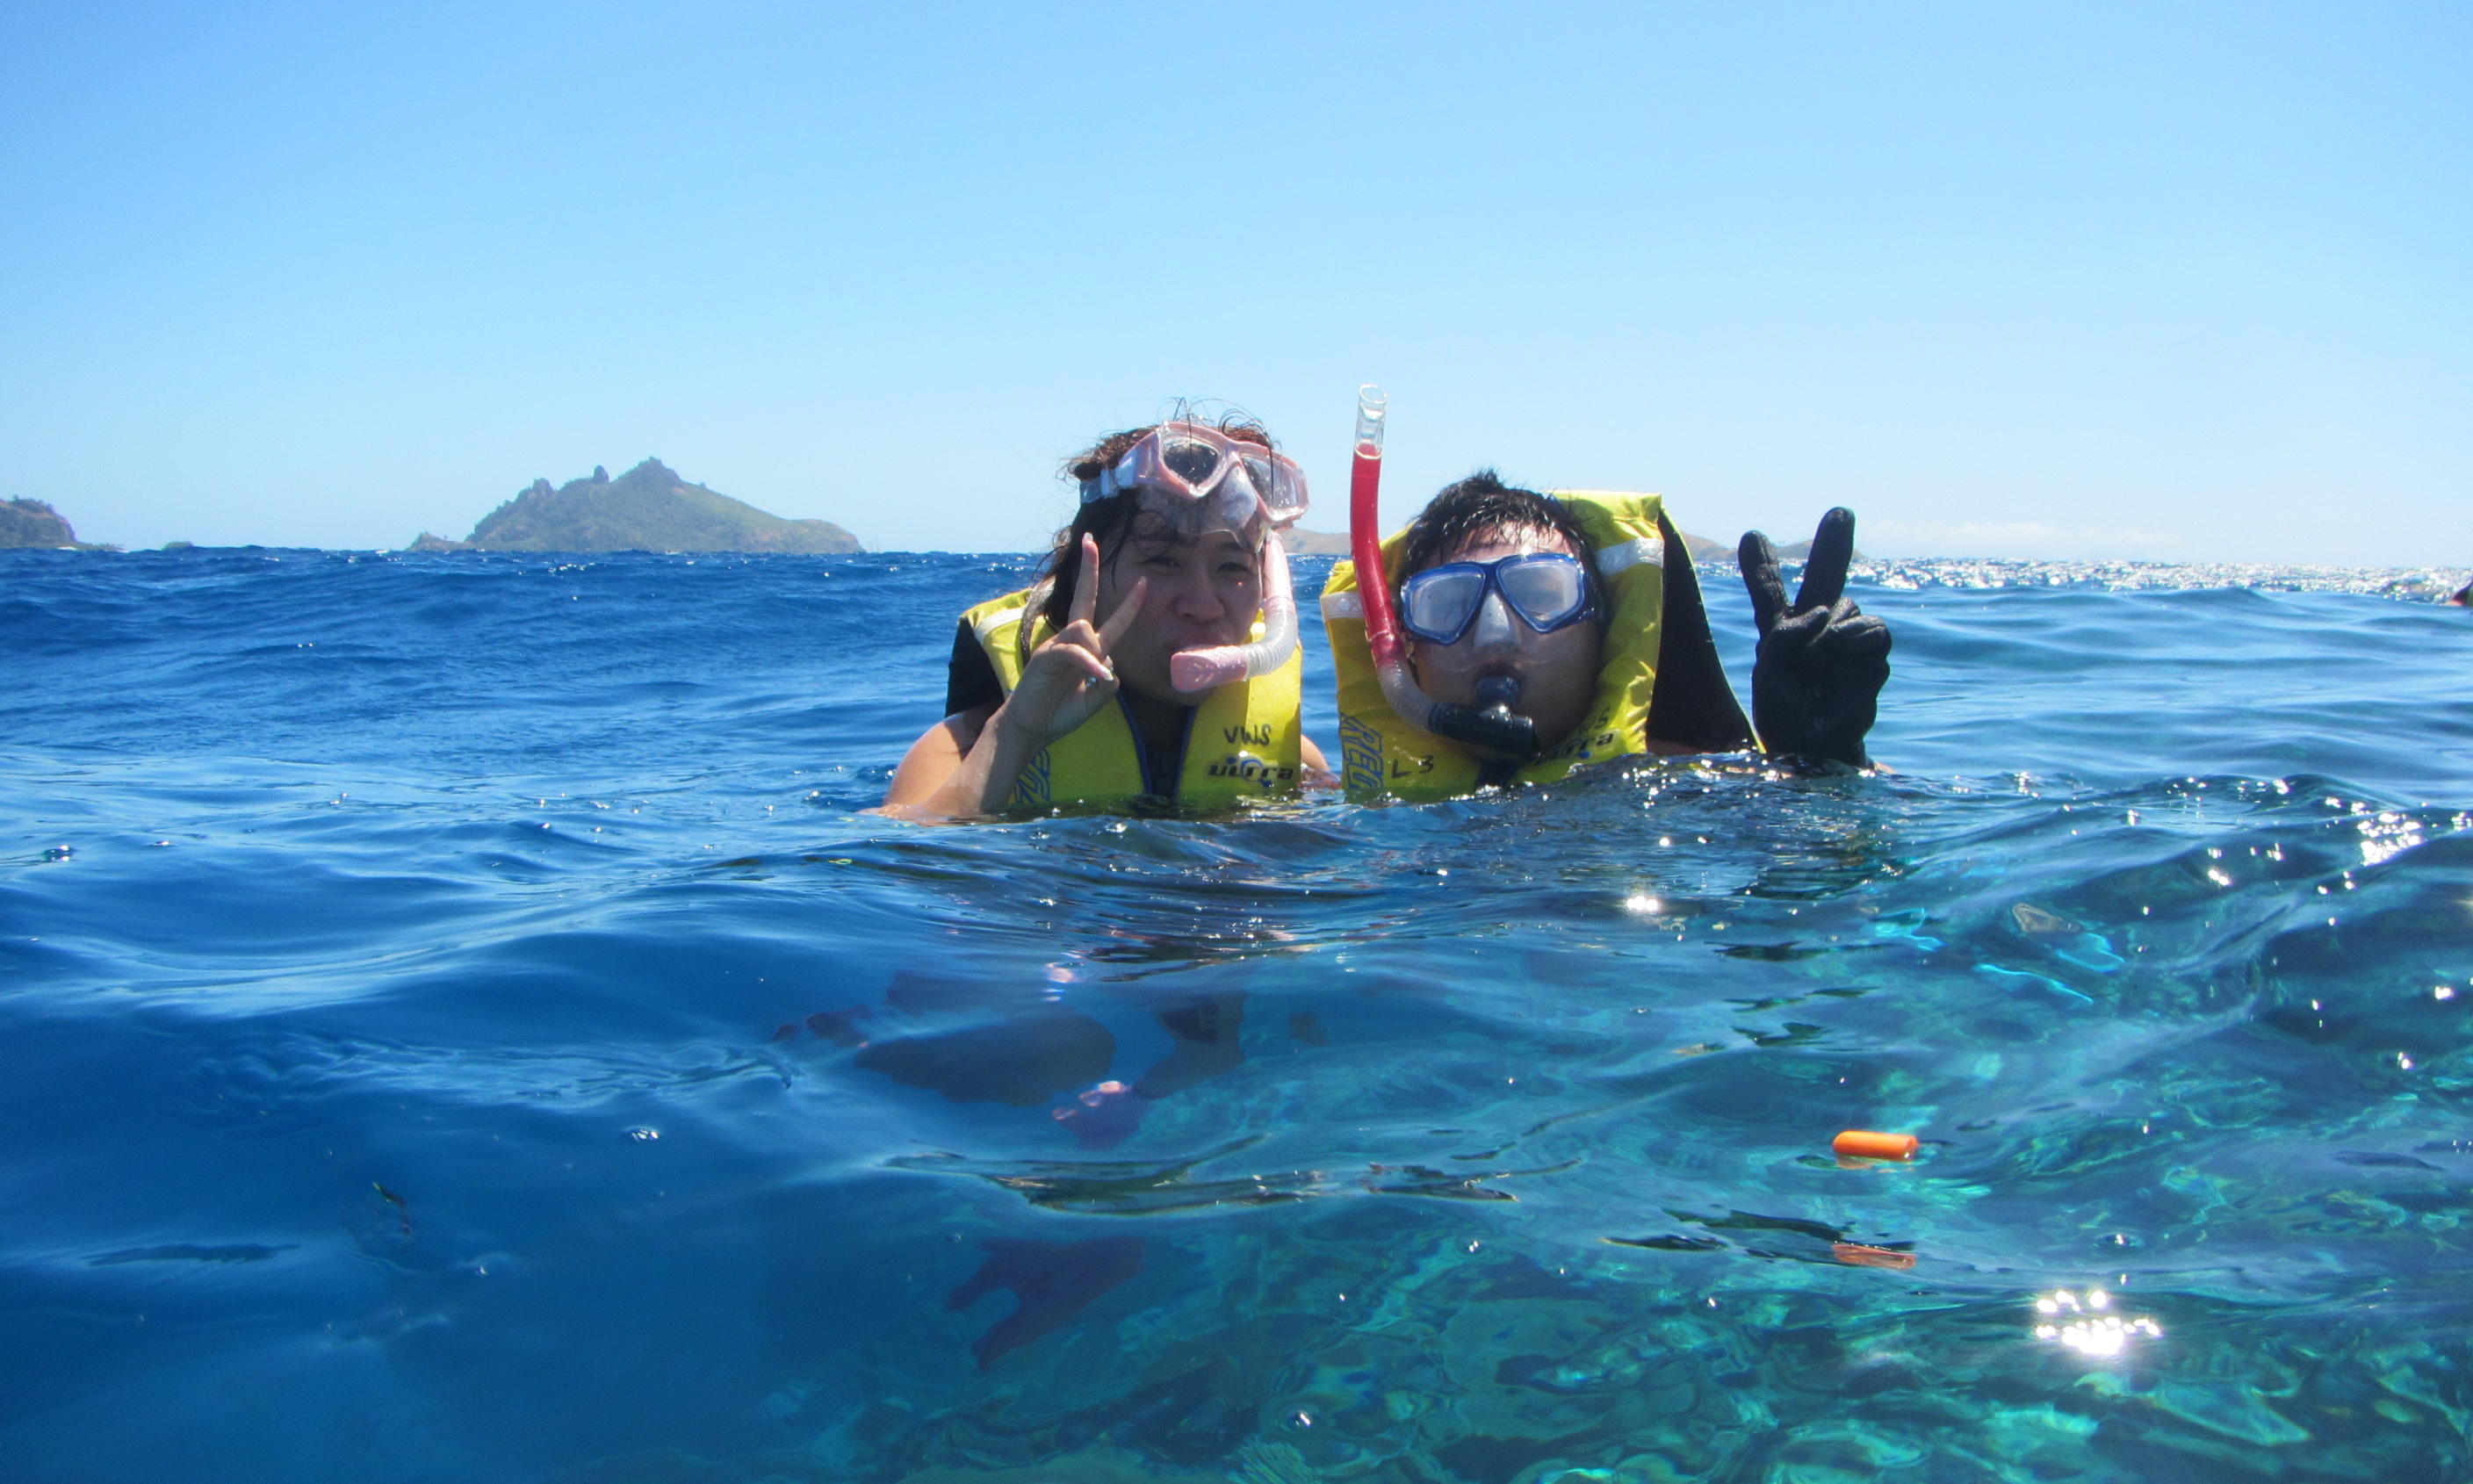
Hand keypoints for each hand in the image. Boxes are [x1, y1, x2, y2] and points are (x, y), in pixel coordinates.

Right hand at [997, 534, 1145, 750]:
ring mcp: (1056, 646)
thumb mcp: (1095, 699)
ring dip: (1094, 654)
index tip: (1143, 581)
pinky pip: (1074, 652)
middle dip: (1089, 570)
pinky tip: (1094, 679)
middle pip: (1084, 599)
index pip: (1112, 622)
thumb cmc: (1059, 713)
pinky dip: (1088, 664)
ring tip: (1088, 681)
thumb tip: (1107, 663)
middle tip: (1090, 540)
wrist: (1031, 729)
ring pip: (1085, 630)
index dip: (1129, 604)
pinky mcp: (1045, 656)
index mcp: (1087, 651)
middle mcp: (1072, 642)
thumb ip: (1107, 682)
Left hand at [1738, 507, 1889, 769]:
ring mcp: (1845, 637)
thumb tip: (1826, 614)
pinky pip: (1872, 630)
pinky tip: (1837, 654)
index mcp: (1780, 628)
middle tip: (1840, 512)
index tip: (1752, 537)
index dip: (1763, 566)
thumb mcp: (1769, 668)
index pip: (1770, 591)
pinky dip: (1852, 639)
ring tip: (1815, 661)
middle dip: (1833, 544)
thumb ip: (1787, 632)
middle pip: (1825, 577)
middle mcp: (1815, 626)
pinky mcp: (1872, 654)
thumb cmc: (1785, 708)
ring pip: (1846, 606)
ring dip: (1828, 632)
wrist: (1812, 743)